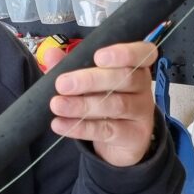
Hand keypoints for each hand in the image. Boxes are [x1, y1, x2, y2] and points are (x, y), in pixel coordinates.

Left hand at [42, 41, 157, 167]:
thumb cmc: (105, 99)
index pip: (142, 53)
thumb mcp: (89, 81)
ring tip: (57, 105)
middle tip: (62, 84)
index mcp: (135, 65)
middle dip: (90, 80)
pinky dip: (81, 127)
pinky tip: (61, 124)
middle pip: (124, 78)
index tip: (98, 56)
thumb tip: (51, 55)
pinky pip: (107, 130)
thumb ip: (71, 66)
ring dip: (83, 105)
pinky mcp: (134, 136)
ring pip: (116, 105)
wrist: (121, 140)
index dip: (124, 53)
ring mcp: (141, 111)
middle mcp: (142, 86)